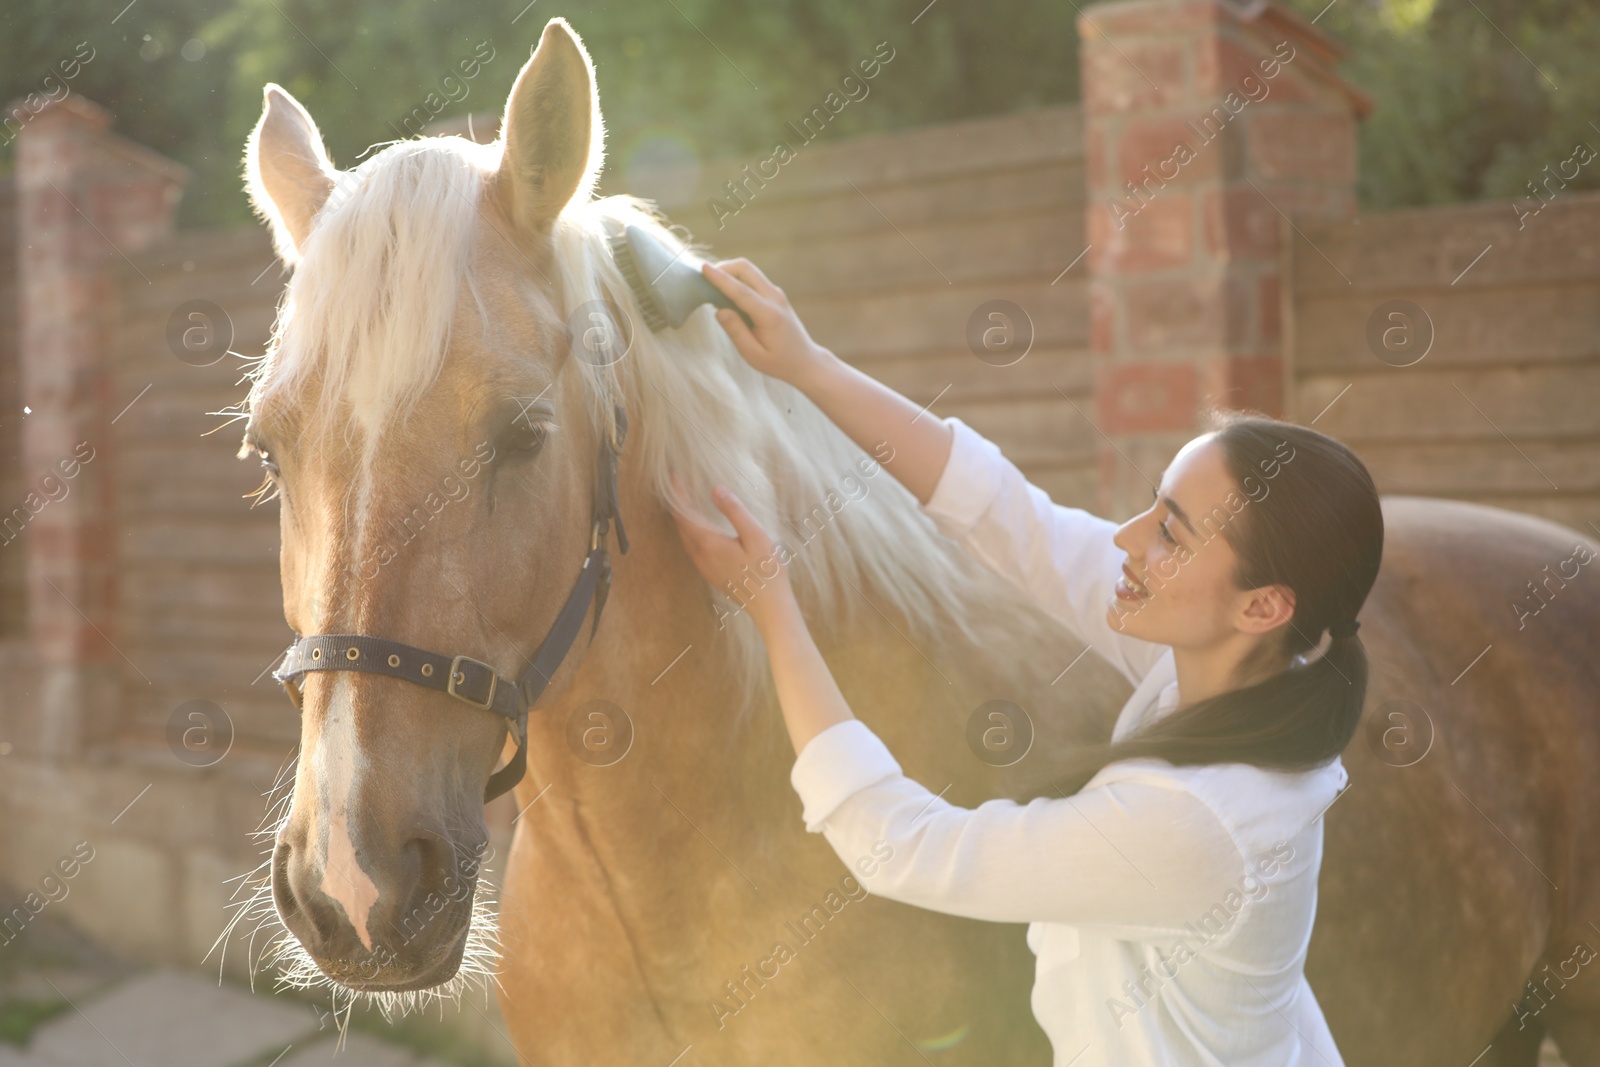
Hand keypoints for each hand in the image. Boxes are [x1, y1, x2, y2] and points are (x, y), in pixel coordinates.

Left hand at [668, 473, 795, 630]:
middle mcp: (700, 555)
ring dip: (682, 517)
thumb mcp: (756, 535)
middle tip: (678, 483)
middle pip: (680, 525)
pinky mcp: (710, 573)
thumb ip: (734, 511)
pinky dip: (690, 530)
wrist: (768, 606)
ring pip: (685, 537)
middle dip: (677, 503)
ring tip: (685, 500)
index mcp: (708, 544)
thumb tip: (715, 489)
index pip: (684, 513)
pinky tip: (699, 526)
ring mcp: (704, 566)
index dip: (677, 493)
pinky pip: (692, 546)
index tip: (674, 475)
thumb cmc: (766, 570)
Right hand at [701, 258, 835, 388]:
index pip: (740, 291)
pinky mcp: (774, 294)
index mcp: (769, 315)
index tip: (703, 268)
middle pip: (746, 269)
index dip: (720, 279)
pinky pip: (753, 279)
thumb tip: (719, 310)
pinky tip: (727, 295)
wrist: (805, 360)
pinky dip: (737, 280)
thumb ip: (736, 331)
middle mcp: (775, 298)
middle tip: (705, 279)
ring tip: (713, 288)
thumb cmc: (778, 362)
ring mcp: (776, 293)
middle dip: (723, 268)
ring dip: (730, 273)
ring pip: (749, 270)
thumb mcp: (753, 354)